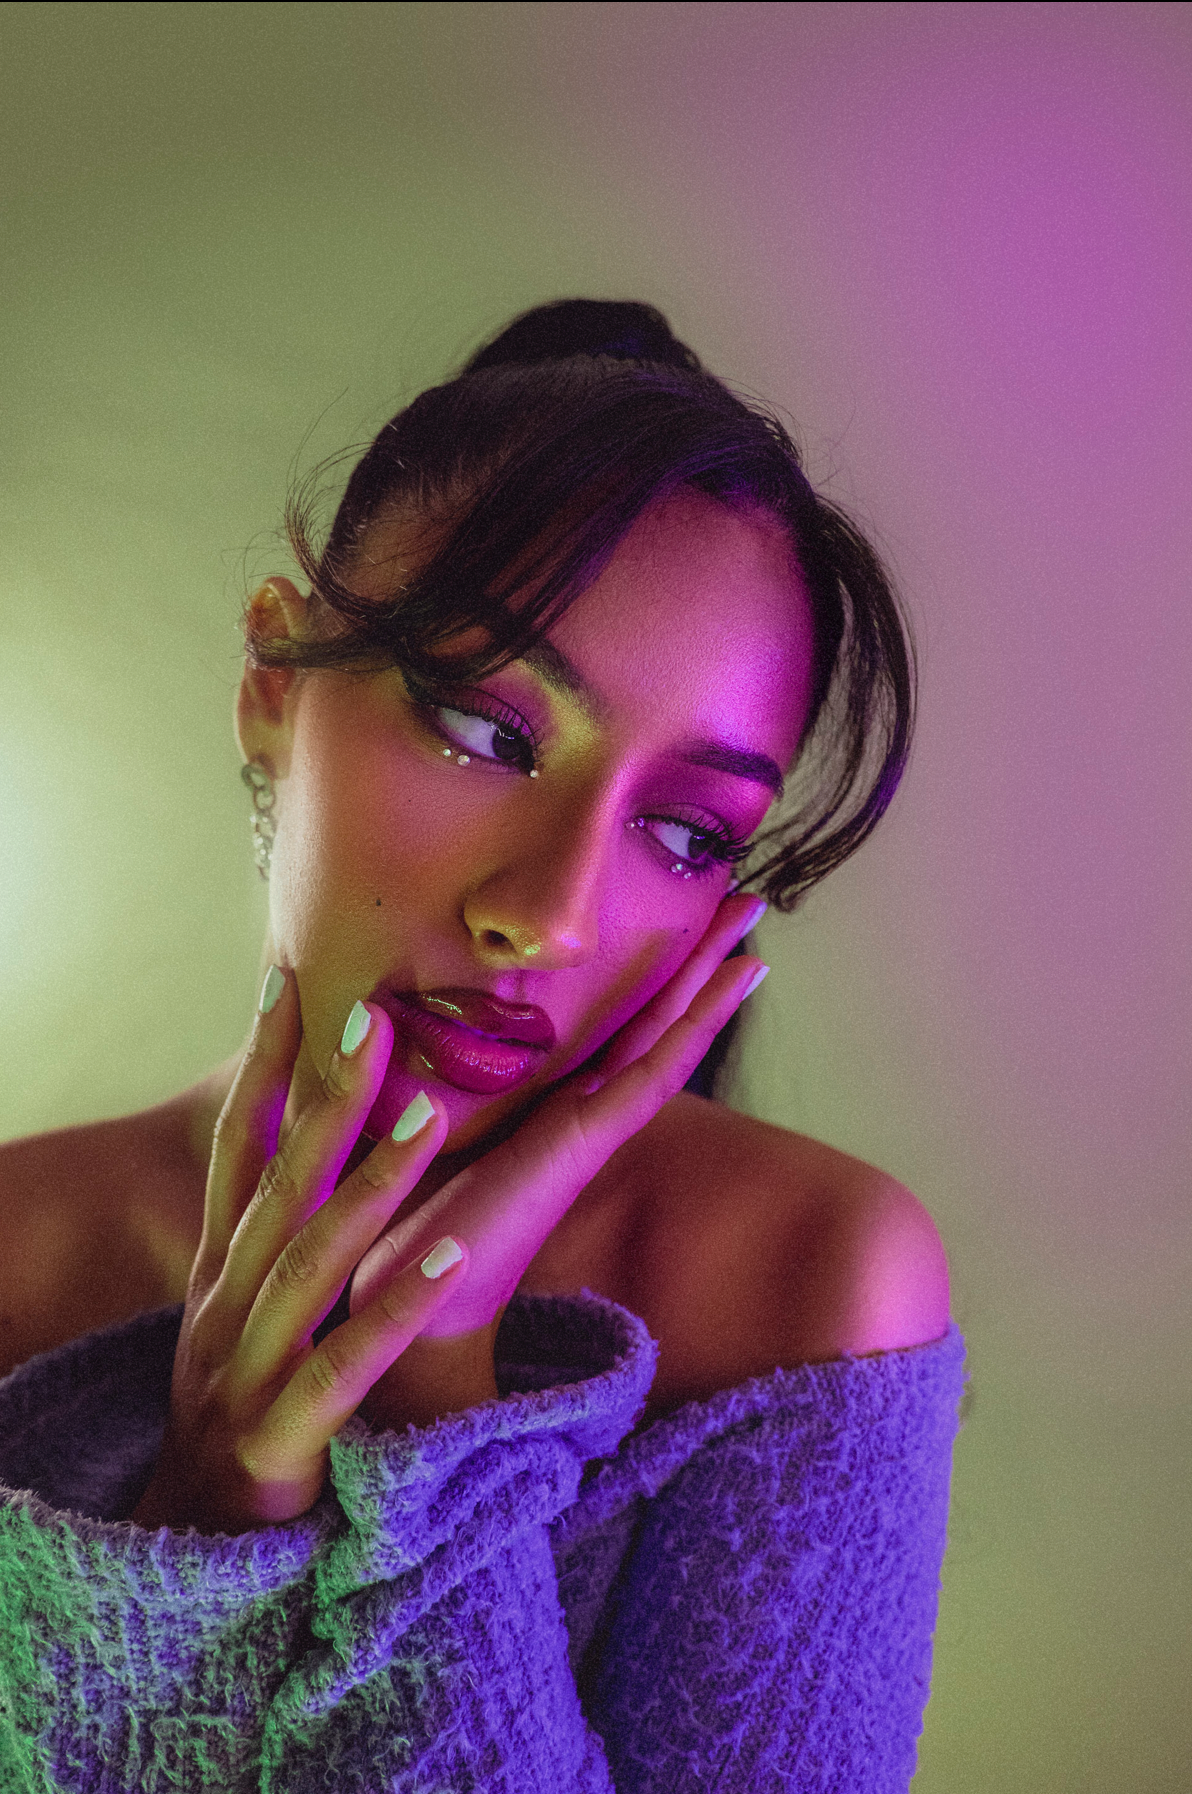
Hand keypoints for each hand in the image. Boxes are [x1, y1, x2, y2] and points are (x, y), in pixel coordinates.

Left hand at [132, 892, 764, 1530]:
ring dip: (713, 982)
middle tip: (747, 901)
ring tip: (756, 930)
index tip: (687, 922)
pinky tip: (735, 981)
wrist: (398, 1298)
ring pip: (668, 1038)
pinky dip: (697, 1024)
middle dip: (700, 962)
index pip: (615, 1027)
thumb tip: (379, 1014)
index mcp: (547, 1106)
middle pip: (655, 1022)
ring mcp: (592, 1124)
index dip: (654, 976)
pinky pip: (655, 1069)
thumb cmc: (399, 1214)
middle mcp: (581, 1111)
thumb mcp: (413, 1124)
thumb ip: (421, 1080)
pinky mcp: (586, 1139)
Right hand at [132, 973, 466, 1532]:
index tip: (287, 981)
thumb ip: (277, 1241)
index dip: (259, 1066)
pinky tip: (449, 1261)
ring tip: (428, 1114)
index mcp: (221, 1272)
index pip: (237, 1149)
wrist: (193, 1549)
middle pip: (276, 1185)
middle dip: (323, 1098)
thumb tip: (313, 1158)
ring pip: (308, 1260)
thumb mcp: (245, 1316)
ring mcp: (245, 1369)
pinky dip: (393, 1310)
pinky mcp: (279, 1436)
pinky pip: (342, 1365)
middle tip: (375, 1016)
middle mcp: (224, 1306)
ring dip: (368, 1185)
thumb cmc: (242, 1412)